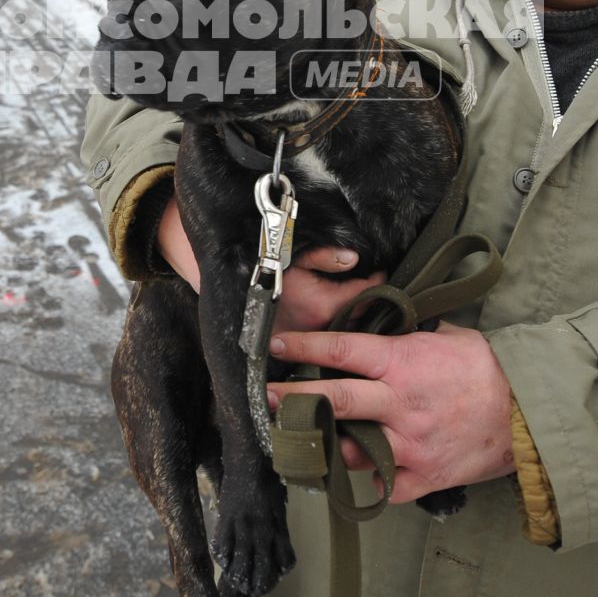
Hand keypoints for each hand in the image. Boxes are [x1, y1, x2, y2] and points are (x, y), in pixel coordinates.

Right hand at [154, 198, 386, 333]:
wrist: (215, 280)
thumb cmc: (252, 259)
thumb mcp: (289, 249)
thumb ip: (324, 254)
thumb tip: (353, 258)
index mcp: (321, 306)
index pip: (363, 297)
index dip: (377, 283)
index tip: (382, 272)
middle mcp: (315, 330)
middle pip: (357, 321)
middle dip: (369, 304)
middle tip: (378, 288)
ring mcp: (303, 342)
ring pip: (339, 332)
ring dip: (352, 317)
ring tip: (362, 301)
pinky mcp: (288, 347)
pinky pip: (320, 340)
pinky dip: (331, 329)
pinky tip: (336, 318)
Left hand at [266, 325, 516, 503]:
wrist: (529, 413)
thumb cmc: (487, 369)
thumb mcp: (444, 337)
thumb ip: (405, 335)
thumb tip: (377, 323)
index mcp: (402, 362)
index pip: (341, 349)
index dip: (303, 346)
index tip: (276, 345)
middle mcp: (399, 403)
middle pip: (334, 399)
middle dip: (294, 399)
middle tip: (268, 398)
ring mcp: (409, 443)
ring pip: (349, 448)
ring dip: (325, 446)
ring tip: (303, 441)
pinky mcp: (423, 476)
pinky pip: (383, 484)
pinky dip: (368, 479)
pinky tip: (353, 473)